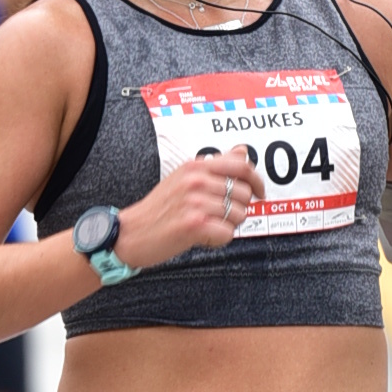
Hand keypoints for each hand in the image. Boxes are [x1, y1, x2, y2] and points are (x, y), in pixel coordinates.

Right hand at [114, 143, 267, 270]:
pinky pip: (228, 233)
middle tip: (218, 216)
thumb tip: (242, 151)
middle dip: (238, 208)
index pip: (241, 165)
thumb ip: (215, 165)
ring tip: (207, 225)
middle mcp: (197, 181)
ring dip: (228, 225)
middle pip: (244, 194)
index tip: (260, 192)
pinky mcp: (195, 225)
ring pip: (238, 215)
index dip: (257, 180)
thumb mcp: (184, 177)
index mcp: (196, 166)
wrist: (131, 233)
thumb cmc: (158, 208)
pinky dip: (220, 239)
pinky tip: (203, 237)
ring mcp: (196, 202)